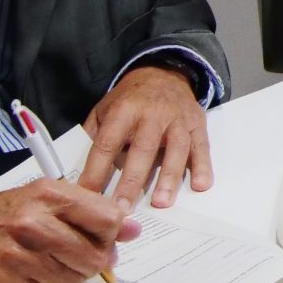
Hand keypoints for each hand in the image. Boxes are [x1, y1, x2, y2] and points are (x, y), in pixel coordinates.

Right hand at [0, 181, 139, 282]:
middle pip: (95, 256)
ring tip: (46, 265)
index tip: (107, 240)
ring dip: (67, 279)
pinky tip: (27, 277)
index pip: (108, 218)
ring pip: (74, 280)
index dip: (113, 234)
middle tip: (74, 258)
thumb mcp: (39, 198)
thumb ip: (87, 210)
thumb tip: (132, 228)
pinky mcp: (4, 281)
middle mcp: (34, 222)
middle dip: (92, 263)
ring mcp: (18, 254)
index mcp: (49, 194)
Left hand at [81, 64, 213, 207]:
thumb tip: (78, 168)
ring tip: (161, 203)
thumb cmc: (131, 98)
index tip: (89, 195)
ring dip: (168, 177)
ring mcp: (178, 120)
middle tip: (123, 209)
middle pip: (142, 149)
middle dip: (132, 181)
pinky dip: (203, 166)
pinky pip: (201, 147)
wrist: (165, 73)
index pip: (107, 143)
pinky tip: (201, 185)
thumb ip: (93, 135)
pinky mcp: (197, 125)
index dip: (96, 170)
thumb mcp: (105, 108)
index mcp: (124, 109)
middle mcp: (153, 113)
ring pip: (176, 149)